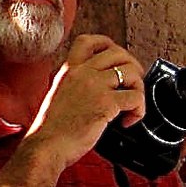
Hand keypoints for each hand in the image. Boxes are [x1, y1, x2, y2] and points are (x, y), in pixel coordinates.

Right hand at [22, 34, 146, 169]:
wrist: (46, 146)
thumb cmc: (51, 129)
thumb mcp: (59, 95)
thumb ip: (77, 85)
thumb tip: (101, 88)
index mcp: (68, 70)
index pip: (89, 41)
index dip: (109, 45)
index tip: (117, 60)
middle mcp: (81, 73)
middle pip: (119, 53)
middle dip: (132, 68)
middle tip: (131, 85)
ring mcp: (94, 86)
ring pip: (132, 72)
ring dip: (138, 89)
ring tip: (130, 106)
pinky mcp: (106, 103)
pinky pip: (136, 97)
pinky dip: (138, 111)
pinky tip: (127, 122)